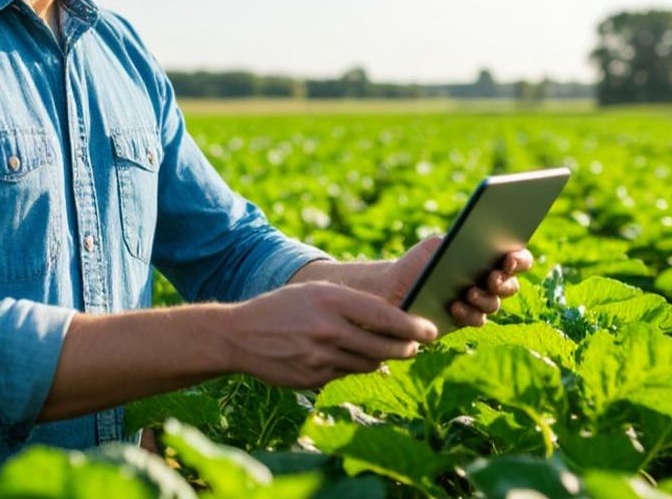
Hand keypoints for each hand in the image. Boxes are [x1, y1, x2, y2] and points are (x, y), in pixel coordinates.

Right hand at [224, 282, 437, 389]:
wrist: (239, 335)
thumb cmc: (282, 307)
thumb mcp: (314, 292)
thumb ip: (350, 304)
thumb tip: (391, 318)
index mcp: (331, 299)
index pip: (385, 316)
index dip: (413, 326)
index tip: (432, 330)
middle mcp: (328, 329)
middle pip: (384, 346)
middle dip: (406, 348)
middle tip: (415, 346)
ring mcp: (321, 357)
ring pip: (370, 365)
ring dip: (382, 360)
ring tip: (387, 353)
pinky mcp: (314, 378)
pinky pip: (348, 376)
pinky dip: (356, 369)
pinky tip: (353, 360)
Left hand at [379, 237, 533, 327]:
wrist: (397, 286)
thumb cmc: (420, 261)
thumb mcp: (437, 246)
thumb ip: (460, 240)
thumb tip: (480, 240)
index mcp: (487, 258)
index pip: (516, 258)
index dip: (519, 259)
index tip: (509, 258)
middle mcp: (488, 281)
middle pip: (511, 284)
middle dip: (503, 282)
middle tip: (491, 277)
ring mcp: (478, 302)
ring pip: (494, 303)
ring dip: (485, 299)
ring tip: (469, 292)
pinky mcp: (466, 319)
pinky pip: (477, 319)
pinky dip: (468, 313)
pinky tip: (455, 306)